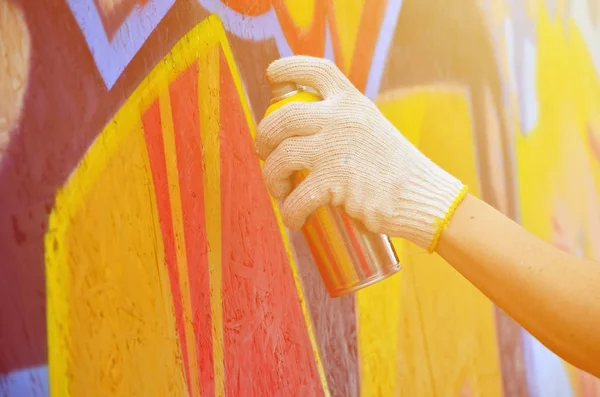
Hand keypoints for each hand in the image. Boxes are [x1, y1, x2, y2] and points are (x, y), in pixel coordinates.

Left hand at [255, 56, 466, 250]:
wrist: (421, 196)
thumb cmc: (394, 168)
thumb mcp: (370, 129)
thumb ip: (341, 124)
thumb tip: (301, 134)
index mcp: (352, 101)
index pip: (317, 70)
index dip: (290, 67)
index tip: (272, 74)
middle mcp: (342, 118)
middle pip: (282, 117)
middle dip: (263, 137)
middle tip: (263, 153)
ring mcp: (336, 149)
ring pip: (281, 158)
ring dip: (272, 178)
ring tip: (280, 191)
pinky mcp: (335, 182)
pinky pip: (296, 198)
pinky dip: (290, 212)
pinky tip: (295, 219)